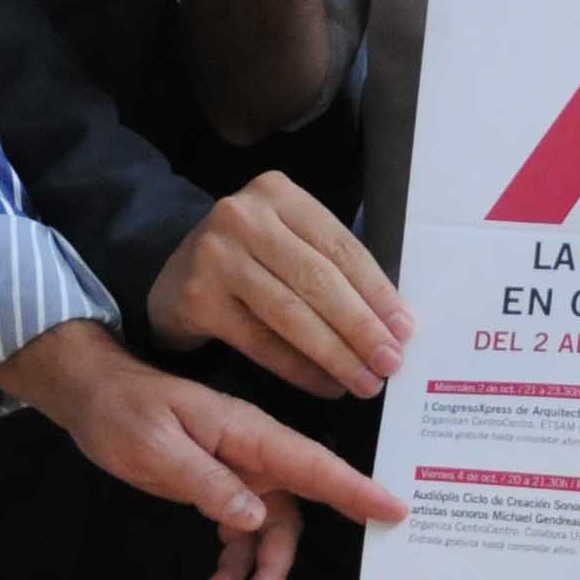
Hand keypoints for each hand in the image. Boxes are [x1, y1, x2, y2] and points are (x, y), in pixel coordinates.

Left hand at [0, 320, 405, 579]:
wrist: (95, 399)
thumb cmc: (125, 414)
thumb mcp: (158, 448)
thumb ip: (208, 482)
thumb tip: (255, 519)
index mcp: (249, 434)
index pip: (313, 464)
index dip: (355, 490)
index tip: (395, 511)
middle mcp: (254, 455)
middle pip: (294, 509)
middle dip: (283, 560)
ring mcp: (241, 473)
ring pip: (270, 529)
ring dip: (258, 571)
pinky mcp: (222, 488)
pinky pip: (242, 533)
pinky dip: (233, 565)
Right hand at [143, 174, 413, 398]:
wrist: (174, 277)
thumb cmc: (251, 263)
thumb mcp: (291, 244)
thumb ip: (334, 270)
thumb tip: (394, 324)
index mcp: (279, 194)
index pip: (341, 247)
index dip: (377, 292)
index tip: (405, 329)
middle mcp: (243, 217)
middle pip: (318, 280)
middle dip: (361, 327)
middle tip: (391, 363)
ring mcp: (215, 256)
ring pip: (291, 314)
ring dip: (335, 354)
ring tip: (365, 382)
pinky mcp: (198, 298)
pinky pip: (261, 343)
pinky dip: (300, 369)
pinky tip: (326, 386)